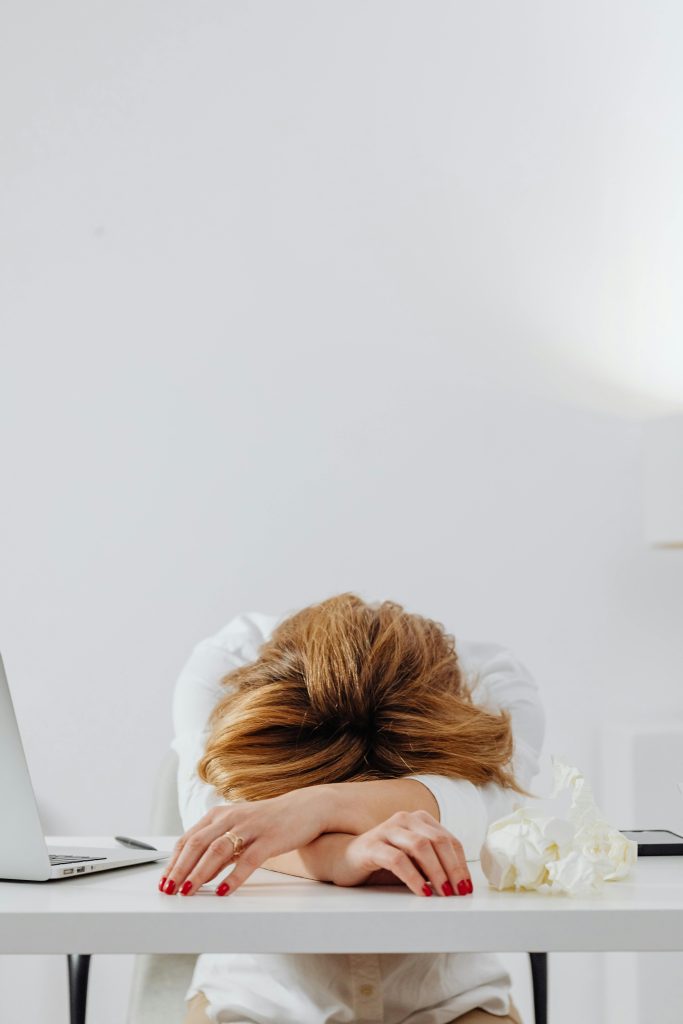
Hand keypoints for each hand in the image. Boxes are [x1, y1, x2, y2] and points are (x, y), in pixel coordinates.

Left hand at [158, 785, 330, 895]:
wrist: (305, 808)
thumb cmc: (268, 822)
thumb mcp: (238, 831)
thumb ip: (218, 850)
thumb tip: (197, 874)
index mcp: (219, 815)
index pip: (187, 839)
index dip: (173, 861)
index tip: (163, 881)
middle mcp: (231, 817)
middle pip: (197, 844)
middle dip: (179, 869)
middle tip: (168, 890)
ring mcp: (250, 827)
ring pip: (217, 851)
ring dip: (199, 873)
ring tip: (188, 892)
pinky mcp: (269, 838)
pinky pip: (248, 860)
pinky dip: (234, 877)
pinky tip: (224, 891)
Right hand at [335, 809, 473, 896]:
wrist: (344, 858)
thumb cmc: (384, 861)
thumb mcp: (413, 861)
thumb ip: (433, 863)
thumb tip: (460, 884)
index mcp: (419, 820)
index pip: (449, 840)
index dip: (461, 864)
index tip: (467, 887)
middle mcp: (405, 819)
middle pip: (438, 841)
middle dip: (453, 869)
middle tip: (459, 893)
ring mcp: (387, 830)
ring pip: (420, 846)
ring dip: (437, 872)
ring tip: (443, 893)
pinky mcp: (372, 846)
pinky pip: (398, 860)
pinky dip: (413, 877)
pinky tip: (421, 891)